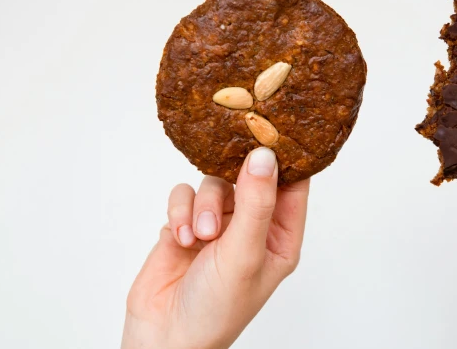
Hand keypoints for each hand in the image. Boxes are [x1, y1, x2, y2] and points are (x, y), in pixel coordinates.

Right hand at [122, 147, 309, 348]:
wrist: (163, 337)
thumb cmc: (217, 309)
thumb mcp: (244, 254)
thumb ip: (256, 202)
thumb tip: (265, 155)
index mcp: (279, 236)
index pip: (293, 184)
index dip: (285, 156)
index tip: (271, 128)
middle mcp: (250, 226)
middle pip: (247, 175)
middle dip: (233, 179)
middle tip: (227, 174)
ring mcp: (217, 224)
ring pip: (212, 183)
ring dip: (202, 205)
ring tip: (199, 235)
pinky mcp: (184, 223)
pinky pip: (183, 195)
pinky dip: (179, 211)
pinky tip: (179, 238)